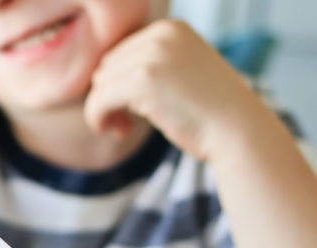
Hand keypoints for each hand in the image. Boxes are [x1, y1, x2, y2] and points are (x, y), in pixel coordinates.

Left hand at [84, 19, 265, 161]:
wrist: (238, 131)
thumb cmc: (208, 111)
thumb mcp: (179, 73)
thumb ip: (146, 66)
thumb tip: (97, 75)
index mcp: (170, 28)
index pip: (119, 55)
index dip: (118, 85)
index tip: (132, 110)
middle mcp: (161, 34)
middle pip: (106, 68)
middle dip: (110, 98)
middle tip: (126, 122)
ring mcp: (152, 56)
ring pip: (99, 86)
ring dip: (104, 111)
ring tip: (123, 128)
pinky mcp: (142, 81)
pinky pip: (97, 101)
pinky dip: (97, 120)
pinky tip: (116, 131)